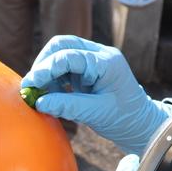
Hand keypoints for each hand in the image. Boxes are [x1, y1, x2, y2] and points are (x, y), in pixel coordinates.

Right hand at [21, 36, 171, 154]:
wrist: (141, 125)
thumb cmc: (124, 119)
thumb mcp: (96, 114)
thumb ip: (67, 106)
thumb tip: (39, 102)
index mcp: (106, 62)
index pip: (68, 55)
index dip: (46, 69)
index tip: (30, 84)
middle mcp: (100, 55)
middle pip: (62, 45)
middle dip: (44, 64)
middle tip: (31, 86)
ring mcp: (94, 60)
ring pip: (61, 54)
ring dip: (48, 72)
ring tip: (42, 94)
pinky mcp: (89, 69)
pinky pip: (65, 66)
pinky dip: (54, 78)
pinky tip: (51, 94)